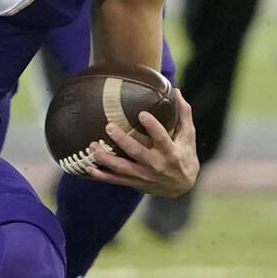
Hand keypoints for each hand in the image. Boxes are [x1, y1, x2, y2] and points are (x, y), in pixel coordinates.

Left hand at [80, 91, 198, 197]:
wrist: (183, 186)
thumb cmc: (185, 155)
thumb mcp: (188, 136)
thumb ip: (183, 114)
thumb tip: (176, 91)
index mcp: (171, 152)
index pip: (161, 138)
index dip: (152, 126)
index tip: (141, 114)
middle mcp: (157, 165)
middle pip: (136, 152)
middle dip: (121, 140)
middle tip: (108, 126)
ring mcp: (145, 176)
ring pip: (122, 167)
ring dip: (105, 158)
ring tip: (92, 145)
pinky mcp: (136, 183)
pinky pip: (116, 180)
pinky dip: (101, 175)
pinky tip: (88, 167)